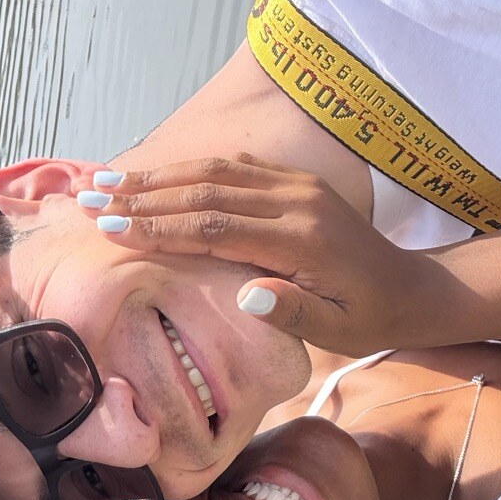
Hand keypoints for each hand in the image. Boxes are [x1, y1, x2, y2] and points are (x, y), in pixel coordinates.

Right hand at [84, 155, 444, 356]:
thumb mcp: (337, 331)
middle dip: (142, 195)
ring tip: (107, 180)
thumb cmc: (367, 318)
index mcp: (300, 241)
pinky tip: (154, 174)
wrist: (410, 286)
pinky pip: (233, 167)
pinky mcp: (293, 181)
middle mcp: (294, 202)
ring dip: (158, 175)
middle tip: (90, 198)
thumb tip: (247, 298)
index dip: (160, 227)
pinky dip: (189, 170)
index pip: (215, 228)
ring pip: (214, 171)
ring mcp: (294, 185)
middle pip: (205, 191)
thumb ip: (293, 314)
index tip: (111, 228)